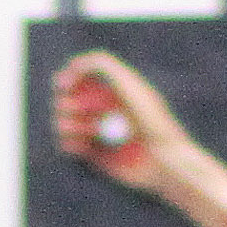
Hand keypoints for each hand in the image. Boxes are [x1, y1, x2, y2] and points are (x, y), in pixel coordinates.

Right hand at [51, 49, 187, 188]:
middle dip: (66, 103)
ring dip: (67, 124)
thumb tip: (74, 65)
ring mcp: (97, 132)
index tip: (65, 84)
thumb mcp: (128, 85)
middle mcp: (104, 109)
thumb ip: (103, 66)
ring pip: (65, 123)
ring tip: (82, 130)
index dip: (69, 77)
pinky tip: (80, 145)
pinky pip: (69, 147)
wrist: (162, 161)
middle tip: (73, 109)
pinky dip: (68, 144)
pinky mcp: (94, 155)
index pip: (81, 77)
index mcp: (114, 89)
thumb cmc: (152, 120)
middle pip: (69, 99)